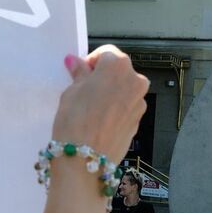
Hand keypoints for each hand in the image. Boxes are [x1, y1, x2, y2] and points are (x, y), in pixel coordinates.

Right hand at [58, 47, 147, 162]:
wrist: (86, 159)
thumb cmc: (75, 120)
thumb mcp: (71, 91)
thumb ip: (79, 74)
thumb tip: (76, 62)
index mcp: (118, 66)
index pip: (106, 53)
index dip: (92, 62)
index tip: (80, 73)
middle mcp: (135, 80)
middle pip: (119, 71)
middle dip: (104, 77)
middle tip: (85, 90)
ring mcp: (140, 102)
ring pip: (124, 90)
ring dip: (111, 93)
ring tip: (92, 109)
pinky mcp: (139, 120)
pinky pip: (126, 107)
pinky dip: (116, 109)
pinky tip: (100, 122)